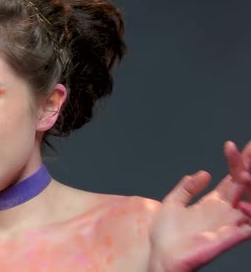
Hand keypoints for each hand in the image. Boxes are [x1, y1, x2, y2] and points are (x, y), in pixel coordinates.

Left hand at [148, 140, 250, 271]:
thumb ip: (186, 188)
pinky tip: (245, 205)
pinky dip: (248, 217)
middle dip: (249, 166)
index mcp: (213, 203)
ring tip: (246, 172)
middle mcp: (225, 212)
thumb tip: (204, 172)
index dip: (236, 161)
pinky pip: (245, 229)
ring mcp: (227, 225)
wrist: (161, 258)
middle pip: (245, 185)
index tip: (232, 144)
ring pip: (250, 204)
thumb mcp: (173, 203)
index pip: (232, 178)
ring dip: (250, 188)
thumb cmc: (166, 236)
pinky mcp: (225, 240)